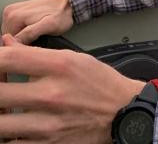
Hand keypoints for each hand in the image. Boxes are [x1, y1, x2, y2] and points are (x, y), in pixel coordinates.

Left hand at [0, 34, 144, 142]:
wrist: (123, 111)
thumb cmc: (100, 83)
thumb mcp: (74, 58)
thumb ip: (36, 53)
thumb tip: (6, 44)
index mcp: (60, 66)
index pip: (9, 59)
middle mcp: (52, 94)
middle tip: (1, 86)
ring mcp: (48, 124)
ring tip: (4, 108)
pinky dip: (8, 135)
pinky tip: (12, 127)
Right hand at [1, 0, 73, 43]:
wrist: (68, 1)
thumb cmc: (62, 13)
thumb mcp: (49, 26)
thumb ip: (30, 33)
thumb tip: (16, 41)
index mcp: (14, 16)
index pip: (8, 42)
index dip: (20, 48)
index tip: (32, 48)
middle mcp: (10, 12)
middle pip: (9, 38)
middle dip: (21, 43)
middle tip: (37, 41)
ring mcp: (13, 11)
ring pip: (12, 34)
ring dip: (22, 38)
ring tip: (37, 35)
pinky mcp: (18, 12)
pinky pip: (15, 28)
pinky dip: (23, 32)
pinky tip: (34, 31)